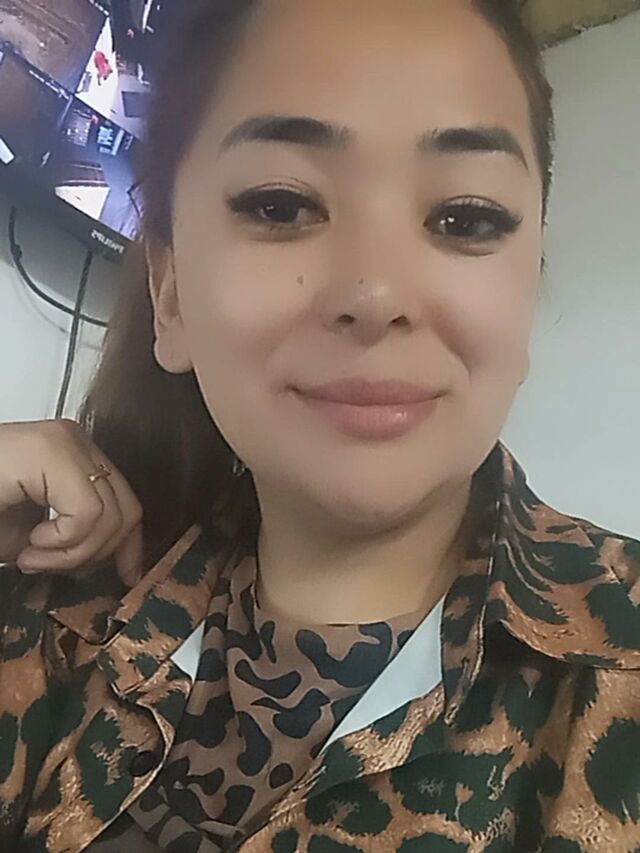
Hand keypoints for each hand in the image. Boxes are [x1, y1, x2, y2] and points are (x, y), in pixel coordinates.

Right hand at [0, 419, 143, 586]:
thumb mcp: (35, 535)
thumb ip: (78, 539)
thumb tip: (124, 566)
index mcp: (75, 456)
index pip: (127, 502)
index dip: (131, 545)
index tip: (127, 579)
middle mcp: (75, 440)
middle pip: (127, 510)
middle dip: (94, 554)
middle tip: (46, 565)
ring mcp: (63, 441)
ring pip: (111, 516)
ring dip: (70, 554)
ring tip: (30, 556)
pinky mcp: (49, 450)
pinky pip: (87, 514)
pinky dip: (61, 544)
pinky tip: (29, 545)